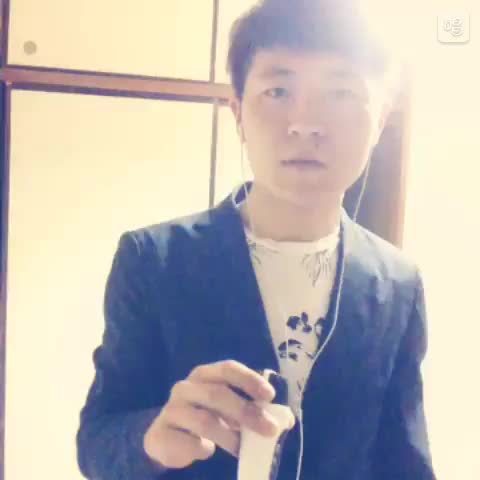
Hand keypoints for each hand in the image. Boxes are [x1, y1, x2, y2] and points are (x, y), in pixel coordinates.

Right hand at [143, 360, 293, 469]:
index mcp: (204, 374)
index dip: (249, 379)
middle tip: (269, 429)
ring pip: (204, 420)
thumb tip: (285, 419)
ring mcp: (172, 409)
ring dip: (228, 436)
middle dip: (246, 411)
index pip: (227, 368)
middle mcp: (186, 387)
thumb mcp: (227, 409)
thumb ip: (251, 408)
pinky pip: (188, 442)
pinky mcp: (161, 434)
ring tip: (241, 448)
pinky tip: (207, 451)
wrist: (168, 437)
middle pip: (217, 393)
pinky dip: (203, 449)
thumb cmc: (206, 416)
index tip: (269, 395)